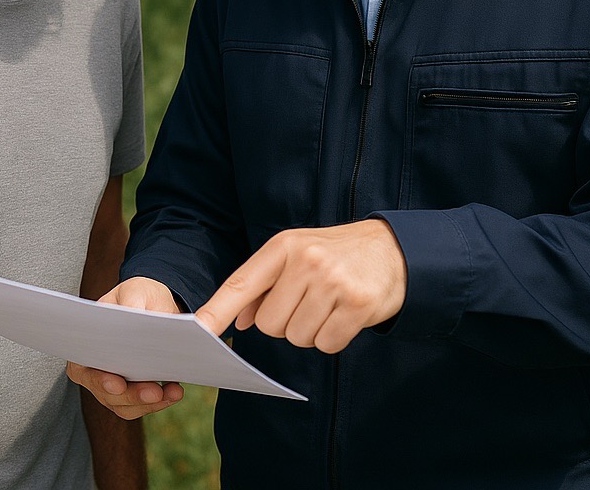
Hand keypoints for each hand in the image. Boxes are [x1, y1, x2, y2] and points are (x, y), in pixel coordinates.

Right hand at [66, 277, 185, 419]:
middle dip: (132, 394)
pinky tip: (174, 391)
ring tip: (172, 392)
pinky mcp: (131, 392)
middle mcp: (93, 369)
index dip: (99, 379)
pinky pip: (141, 404)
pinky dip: (159, 401)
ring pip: (125, 405)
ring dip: (149, 402)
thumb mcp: (134, 290)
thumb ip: (131, 301)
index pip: (85, 367)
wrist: (154, 305)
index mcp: (86, 343)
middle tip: (155, 392)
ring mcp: (111, 384)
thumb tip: (134, 315)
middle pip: (107, 392)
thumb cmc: (138, 295)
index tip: (118, 383)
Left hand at [195, 219, 405, 353]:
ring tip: (329, 304)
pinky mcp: (357, 304)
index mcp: (284, 246)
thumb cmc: (334, 254)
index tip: (197, 331)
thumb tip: (238, 320)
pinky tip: (345, 314)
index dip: (217, 310)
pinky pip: (326, 344)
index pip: (242, 283)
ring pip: (298, 337)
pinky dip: (333, 337)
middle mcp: (306, 260)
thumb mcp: (296, 255)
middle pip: (270, 324)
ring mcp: (332, 281)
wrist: (392, 248)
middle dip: (286, 322)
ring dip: (311, 331)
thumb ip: (265, 285)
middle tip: (309, 301)